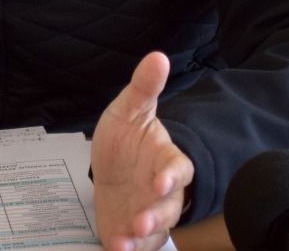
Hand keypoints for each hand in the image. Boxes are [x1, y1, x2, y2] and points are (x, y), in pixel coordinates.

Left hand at [91, 52, 194, 250]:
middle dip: (157, 214)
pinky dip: (129, 248)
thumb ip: (144, 87)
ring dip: (143, 236)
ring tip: (126, 239)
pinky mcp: (134, 233)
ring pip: (155, 230)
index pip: (179, 169)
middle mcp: (162, 192)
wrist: (110, 167)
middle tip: (141, 221)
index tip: (161, 180)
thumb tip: (157, 56)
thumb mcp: (129, 109)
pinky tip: (116, 247)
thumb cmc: (125, 138)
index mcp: (166, 160)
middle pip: (170, 207)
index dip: (173, 176)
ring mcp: (150, 213)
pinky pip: (137, 245)